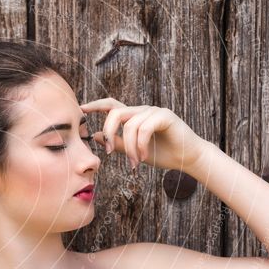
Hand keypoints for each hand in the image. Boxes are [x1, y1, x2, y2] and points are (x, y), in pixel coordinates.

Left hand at [80, 97, 207, 172]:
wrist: (188, 158)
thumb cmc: (163, 154)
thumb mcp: (134, 151)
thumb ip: (117, 143)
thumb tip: (97, 136)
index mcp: (134, 117)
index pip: (111, 105)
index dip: (95, 105)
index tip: (81, 109)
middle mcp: (142, 111)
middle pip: (115, 113)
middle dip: (109, 132)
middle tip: (109, 152)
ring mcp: (154, 111)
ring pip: (130, 125)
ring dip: (129, 148)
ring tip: (134, 162)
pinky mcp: (165, 116)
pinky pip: (144, 128)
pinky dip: (141, 145)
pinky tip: (143, 157)